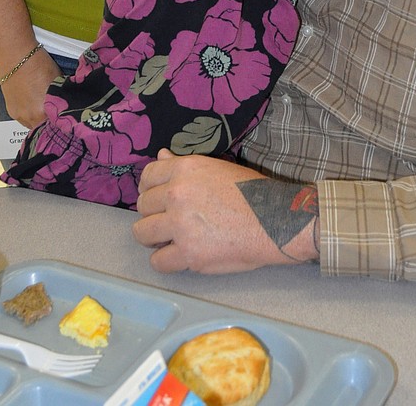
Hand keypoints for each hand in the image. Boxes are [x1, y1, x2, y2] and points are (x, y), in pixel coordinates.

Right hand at [0, 47, 61, 127]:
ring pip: (33, 124)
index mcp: (44, 112)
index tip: (66, 120)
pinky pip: (23, 118)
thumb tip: (66, 104)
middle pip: (44, 128)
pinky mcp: (11, 111)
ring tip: (45, 108)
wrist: (15, 56)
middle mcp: (30, 117)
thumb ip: (61, 98)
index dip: (62, 124)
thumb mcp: (58, 82)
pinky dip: (30, 114)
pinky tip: (34, 104)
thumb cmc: (38, 65)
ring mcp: (19, 115)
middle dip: (51, 123)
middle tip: (57, 114)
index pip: (57, 127)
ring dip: (39, 120)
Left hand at [134, 151, 318, 273]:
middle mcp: (177, 194)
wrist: (273, 219)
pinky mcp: (188, 253)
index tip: (157, 199)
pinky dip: (166, 261)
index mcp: (185, 169)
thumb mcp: (217, 168)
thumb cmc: (250, 191)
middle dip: (153, 213)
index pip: (147, 177)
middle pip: (142, 206)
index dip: (149, 189)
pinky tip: (179, 256)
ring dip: (153, 238)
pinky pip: (158, 261)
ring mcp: (180, 225)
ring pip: (142, 233)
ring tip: (169, 239)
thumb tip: (162, 155)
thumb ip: (184, 165)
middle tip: (169, 221)